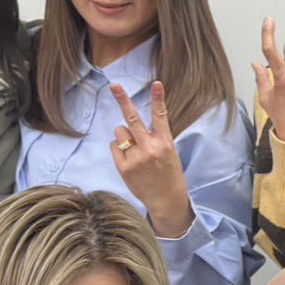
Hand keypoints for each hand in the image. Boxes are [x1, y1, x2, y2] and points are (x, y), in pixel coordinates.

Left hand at [110, 81, 194, 236]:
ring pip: (120, 132)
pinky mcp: (124, 167)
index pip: (161, 116)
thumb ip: (155, 138)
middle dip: (123, 100)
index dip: (158, 98)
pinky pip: (114, 146)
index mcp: (165, 143)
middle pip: (132, 118)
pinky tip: (129, 159)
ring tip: (134, 148)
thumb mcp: (170, 153)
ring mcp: (136, 158)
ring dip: (124, 135)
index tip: (157, 83)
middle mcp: (150, 148)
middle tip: (114, 85)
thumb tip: (131, 124)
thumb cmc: (169, 175)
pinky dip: (119, 149)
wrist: (167, 201)